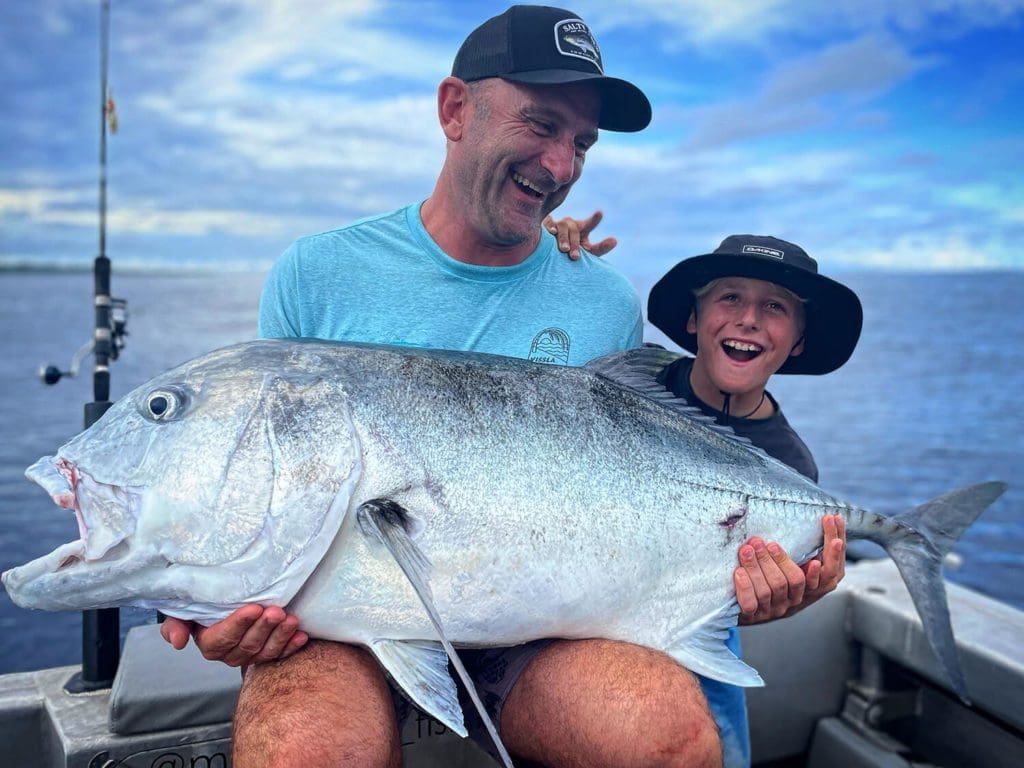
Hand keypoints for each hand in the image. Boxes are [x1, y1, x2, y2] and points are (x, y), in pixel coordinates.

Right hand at [159, 604, 308, 666]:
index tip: (253, 608)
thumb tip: (178, 642)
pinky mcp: (269, 654)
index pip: (222, 639)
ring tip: (291, 620)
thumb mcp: (184, 609)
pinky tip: (302, 636)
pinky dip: (292, 646)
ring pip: (266, 651)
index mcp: (210, 643)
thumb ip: (176, 623)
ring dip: (280, 636)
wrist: (224, 603)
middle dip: (263, 628)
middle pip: (247, 645)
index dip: (238, 625)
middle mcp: (230, 654)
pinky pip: (281, 654)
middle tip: (276, 611)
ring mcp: (251, 656)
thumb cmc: (204, 603)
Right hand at [542, 210, 617, 259]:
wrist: (553, 260)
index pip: (590, 224)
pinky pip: (547, 223)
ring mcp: (557, 224)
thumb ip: (601, 247)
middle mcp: (570, 224)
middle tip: (576, 257)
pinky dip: (549, 227)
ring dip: (564, 238)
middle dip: (575, 243)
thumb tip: (615, 240)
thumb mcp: (589, 253)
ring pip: (562, 226)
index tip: (600, 213)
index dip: (594, 219)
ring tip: (564, 250)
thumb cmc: (574, 254)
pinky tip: (551, 233)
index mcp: (582, 229)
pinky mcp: (545, 226)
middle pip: (574, 229)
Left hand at [735, 514, 845, 624]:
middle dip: (783, 559)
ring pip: (775, 587)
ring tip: (751, 547)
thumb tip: (811, 519)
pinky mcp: (754, 615)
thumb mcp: (790, 566)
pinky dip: (746, 586)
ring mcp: (775, 608)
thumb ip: (801, 551)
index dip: (834, 551)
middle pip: (798, 580)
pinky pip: (751, 603)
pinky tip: (739, 572)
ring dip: (762, 564)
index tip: (831, 523)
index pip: (831, 571)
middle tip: (771, 543)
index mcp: (812, 588)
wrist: (743, 609)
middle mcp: (796, 600)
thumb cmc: (770, 579)